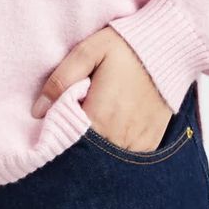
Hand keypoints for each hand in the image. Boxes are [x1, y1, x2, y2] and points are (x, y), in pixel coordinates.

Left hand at [31, 26, 173, 151]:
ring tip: (88, 132)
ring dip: (95, 153)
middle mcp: (120, 136)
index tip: (49, 129)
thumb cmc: (126, 46)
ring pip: (106, 163)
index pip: (67, 143)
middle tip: (68, 129)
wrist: (170, 46)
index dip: (56, 138)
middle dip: (73, 148)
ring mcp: (137, 143)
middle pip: (87, 157)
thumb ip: (61, 79)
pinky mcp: (150, 143)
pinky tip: (108, 136)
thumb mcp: (88, 51)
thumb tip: (38, 111)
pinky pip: (126, 160)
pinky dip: (114, 152)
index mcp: (100, 116)